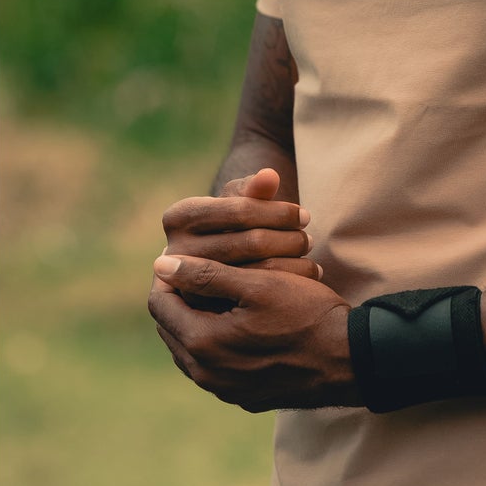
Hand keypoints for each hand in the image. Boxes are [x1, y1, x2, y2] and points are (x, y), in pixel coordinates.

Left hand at [148, 254, 357, 411]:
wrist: (350, 361)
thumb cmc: (307, 316)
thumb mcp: (258, 284)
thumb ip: (207, 274)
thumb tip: (160, 266)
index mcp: (203, 344)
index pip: (160, 304)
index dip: (168, 275)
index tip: (186, 257)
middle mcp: (206, 375)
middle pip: (170, 328)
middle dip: (179, 298)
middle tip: (201, 272)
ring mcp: (225, 390)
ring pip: (190, 350)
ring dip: (195, 321)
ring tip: (219, 295)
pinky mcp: (244, 397)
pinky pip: (213, 367)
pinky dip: (215, 344)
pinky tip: (239, 324)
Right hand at [161, 168, 318, 310]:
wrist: (214, 260)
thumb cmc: (231, 221)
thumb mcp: (238, 201)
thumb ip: (254, 189)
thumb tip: (270, 175)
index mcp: (178, 217)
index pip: (240, 211)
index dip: (278, 212)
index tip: (304, 215)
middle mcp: (176, 251)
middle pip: (249, 243)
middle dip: (288, 239)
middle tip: (310, 239)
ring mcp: (189, 285)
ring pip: (257, 272)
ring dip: (292, 262)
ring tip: (309, 256)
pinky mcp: (207, 310)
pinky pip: (256, 298)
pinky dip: (288, 285)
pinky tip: (306, 277)